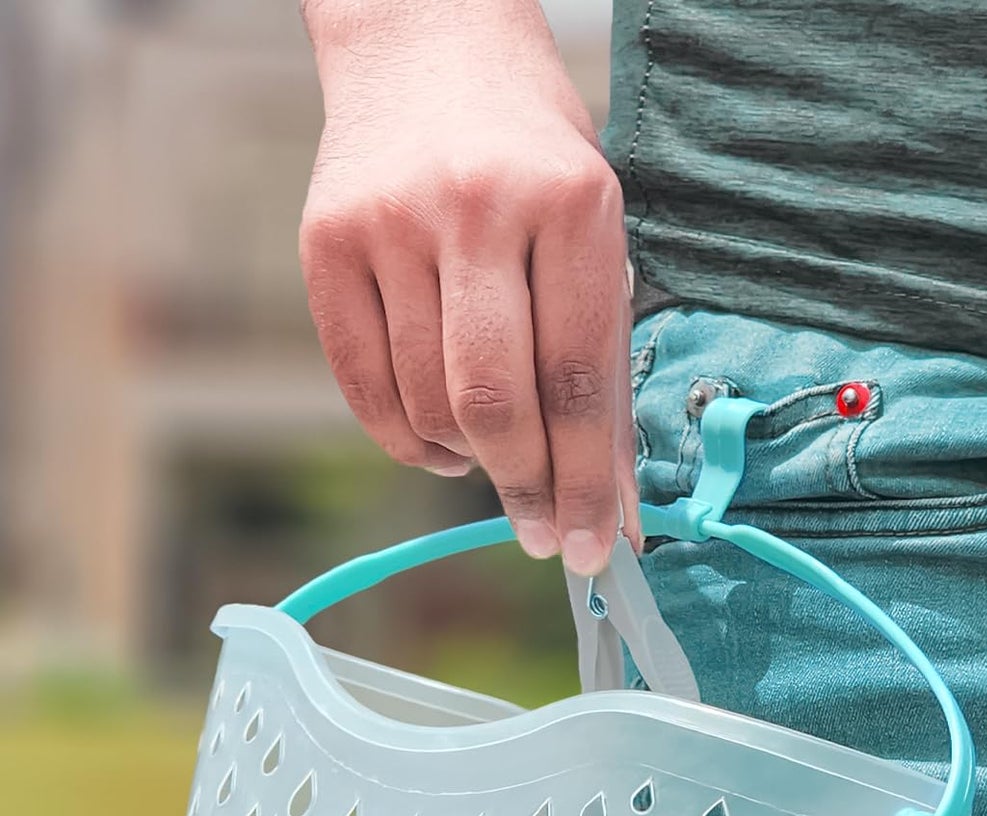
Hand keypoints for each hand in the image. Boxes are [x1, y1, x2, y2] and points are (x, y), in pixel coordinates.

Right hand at [299, 0, 636, 574]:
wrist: (428, 46)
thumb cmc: (536, 163)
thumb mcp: (596, 243)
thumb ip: (605, 377)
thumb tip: (618, 509)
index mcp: (571, 204)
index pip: (578, 379)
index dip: (587, 482)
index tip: (592, 550)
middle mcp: (476, 208)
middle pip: (496, 401)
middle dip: (526, 487)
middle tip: (541, 529)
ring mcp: (390, 223)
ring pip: (427, 404)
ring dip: (468, 460)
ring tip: (494, 456)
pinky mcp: (324, 242)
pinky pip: (365, 386)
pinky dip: (409, 440)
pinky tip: (444, 441)